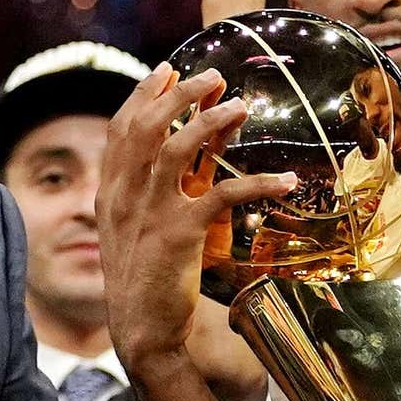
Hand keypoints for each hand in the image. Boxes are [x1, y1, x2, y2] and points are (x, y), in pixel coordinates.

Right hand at [97, 63, 296, 369]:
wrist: (142, 331)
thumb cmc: (150, 276)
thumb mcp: (149, 223)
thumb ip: (169, 185)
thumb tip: (204, 143)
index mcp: (113, 192)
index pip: (121, 130)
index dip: (143, 96)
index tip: (168, 70)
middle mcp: (125, 197)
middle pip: (146, 129)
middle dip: (179, 95)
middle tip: (212, 76)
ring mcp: (150, 214)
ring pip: (175, 150)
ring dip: (210, 122)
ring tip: (242, 106)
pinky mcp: (179, 236)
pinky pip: (221, 196)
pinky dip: (257, 184)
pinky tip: (286, 182)